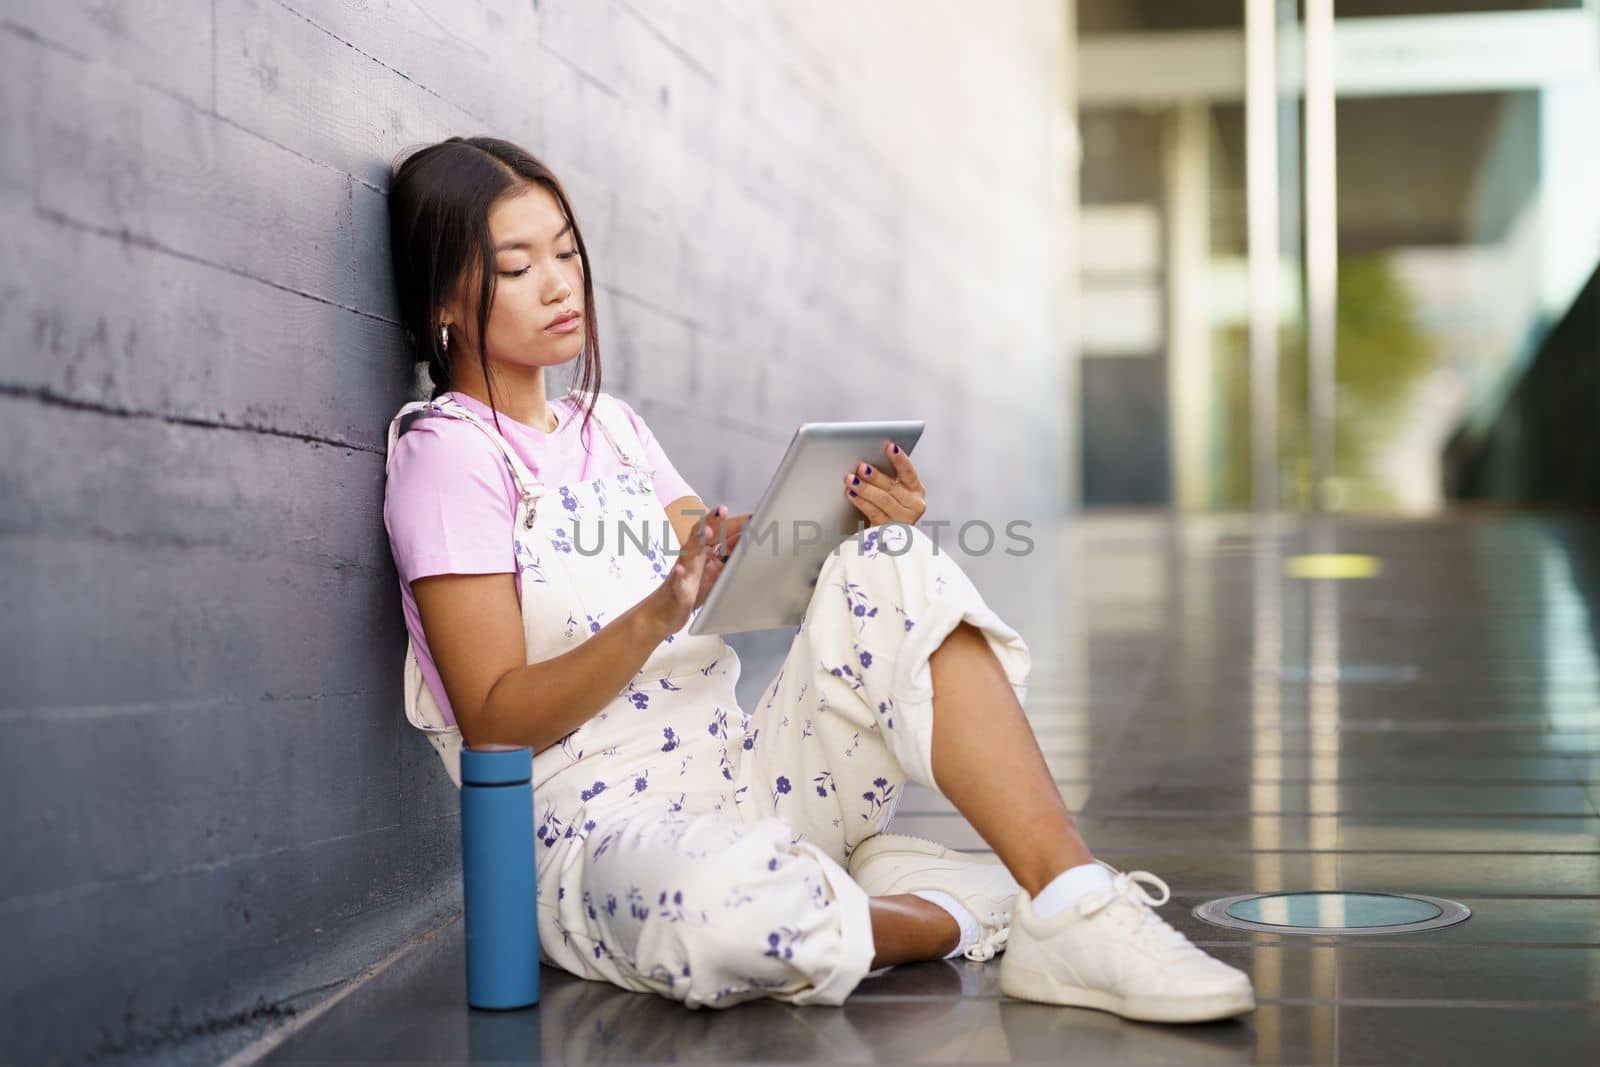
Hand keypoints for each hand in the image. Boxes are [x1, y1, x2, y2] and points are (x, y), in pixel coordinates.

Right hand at [645, 505, 750, 635]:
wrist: (666, 612)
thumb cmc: (693, 589)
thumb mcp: (716, 570)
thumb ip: (728, 554)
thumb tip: (744, 538)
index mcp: (703, 550)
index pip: (718, 531)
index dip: (733, 523)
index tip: (751, 516)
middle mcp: (691, 556)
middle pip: (701, 534)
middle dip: (712, 521)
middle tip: (723, 510)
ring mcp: (683, 570)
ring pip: (688, 551)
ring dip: (697, 540)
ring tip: (707, 531)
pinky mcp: (676, 588)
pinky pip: (676, 581)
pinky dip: (678, 575)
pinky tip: (680, 571)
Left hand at [843, 441, 925, 527]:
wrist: (884, 536)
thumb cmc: (886, 506)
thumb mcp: (892, 490)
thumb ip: (886, 476)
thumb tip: (868, 461)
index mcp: (916, 491)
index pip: (909, 473)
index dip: (900, 459)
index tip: (889, 446)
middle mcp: (914, 506)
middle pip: (892, 487)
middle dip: (875, 476)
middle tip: (862, 466)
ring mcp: (902, 520)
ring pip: (883, 500)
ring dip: (865, 488)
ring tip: (851, 478)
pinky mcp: (888, 531)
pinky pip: (873, 513)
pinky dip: (861, 501)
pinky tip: (851, 493)